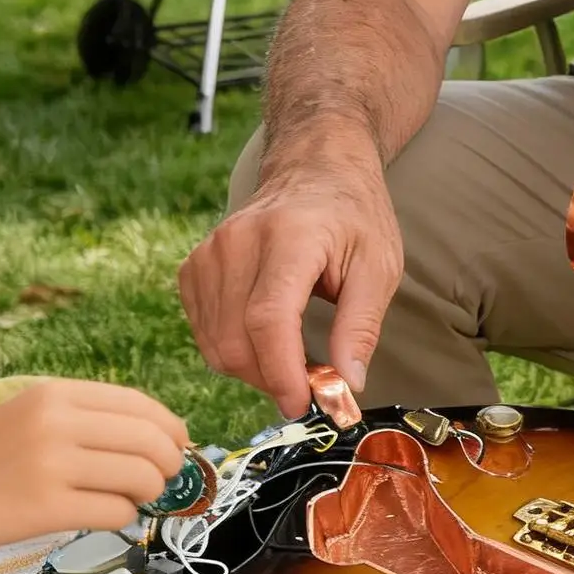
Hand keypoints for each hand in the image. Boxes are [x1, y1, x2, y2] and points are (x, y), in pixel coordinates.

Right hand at [0, 379, 189, 555]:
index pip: (139, 403)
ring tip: (135, 498)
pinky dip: (124, 516)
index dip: (169, 426)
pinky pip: (115, 511)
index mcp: (56, 393)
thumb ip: (85, 418)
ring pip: (140, 476)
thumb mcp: (30, 413)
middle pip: (149, 439)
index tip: (179, 444)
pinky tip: (109, 515)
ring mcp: (52, 465)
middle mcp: (57, 422)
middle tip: (165, 479)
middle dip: (170, 462)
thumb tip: (157, 436)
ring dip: (150, 491)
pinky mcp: (46, 509)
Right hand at [178, 141, 403, 416]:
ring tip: (292, 358)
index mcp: (289, 237)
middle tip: (312, 383)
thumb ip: (361, 326)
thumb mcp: (378, 266)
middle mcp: (238, 241)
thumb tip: (347, 385)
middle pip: (236, 339)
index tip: (303, 404)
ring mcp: (210, 252)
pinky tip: (263, 339)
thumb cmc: (352, 216)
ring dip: (253, 369)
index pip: (268, 319)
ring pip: (215, 343)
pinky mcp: (195, 265)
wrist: (314, 170)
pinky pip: (203, 330)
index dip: (281, 372)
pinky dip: (231, 349)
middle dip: (272, 379)